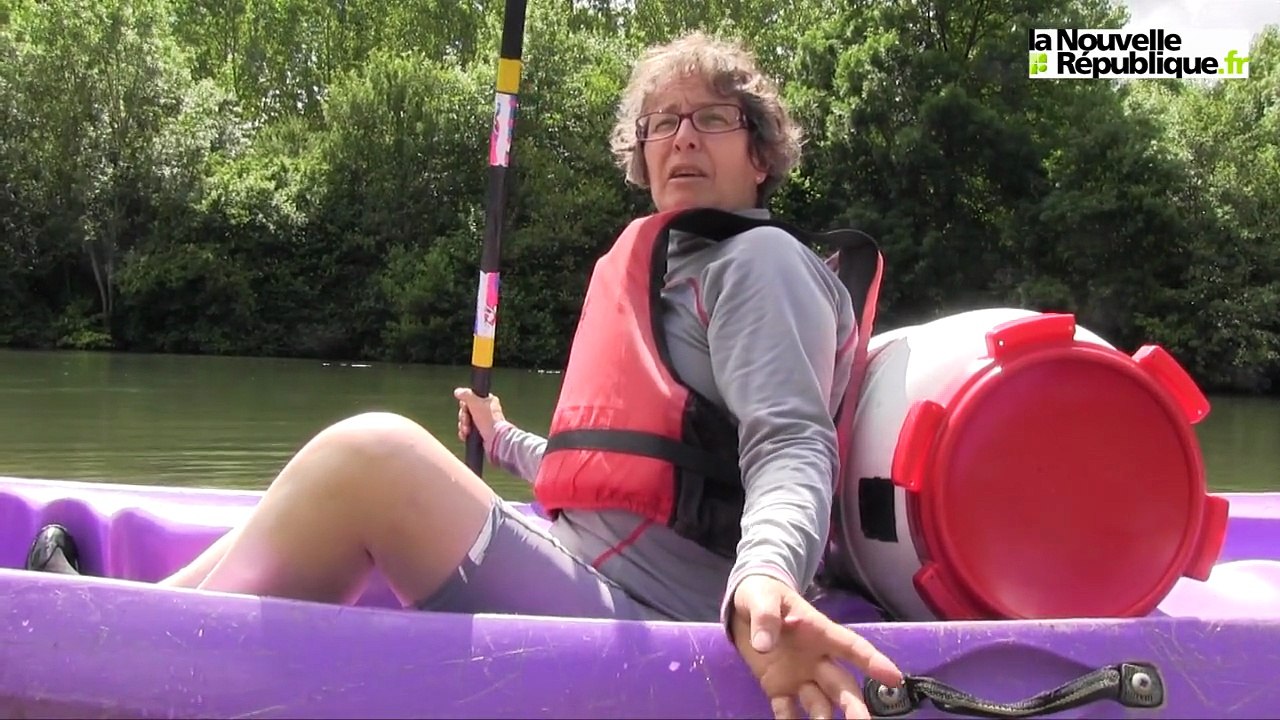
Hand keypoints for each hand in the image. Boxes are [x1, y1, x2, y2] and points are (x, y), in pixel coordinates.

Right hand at [454, 387, 505, 445]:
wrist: (495, 439)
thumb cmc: (488, 419)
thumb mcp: (475, 402)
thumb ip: (466, 394)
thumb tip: (458, 391)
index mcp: (488, 401)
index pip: (470, 399)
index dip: (464, 404)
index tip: (465, 408)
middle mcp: (486, 411)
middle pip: (466, 411)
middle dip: (463, 417)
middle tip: (467, 421)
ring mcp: (483, 422)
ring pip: (466, 421)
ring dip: (463, 426)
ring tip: (467, 430)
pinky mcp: (480, 432)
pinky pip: (467, 431)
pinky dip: (465, 433)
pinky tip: (465, 435)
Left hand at [731, 574, 901, 718]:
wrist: (742, 607)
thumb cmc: (762, 596)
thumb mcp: (761, 598)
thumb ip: (765, 618)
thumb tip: (764, 645)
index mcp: (819, 633)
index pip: (851, 647)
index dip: (873, 661)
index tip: (894, 678)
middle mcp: (816, 660)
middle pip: (842, 686)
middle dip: (854, 707)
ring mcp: (799, 676)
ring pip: (820, 704)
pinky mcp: (778, 688)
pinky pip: (787, 711)